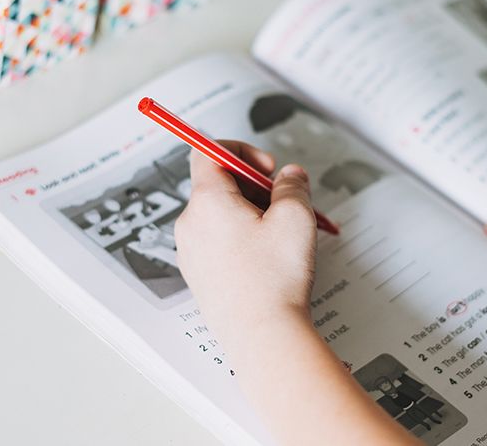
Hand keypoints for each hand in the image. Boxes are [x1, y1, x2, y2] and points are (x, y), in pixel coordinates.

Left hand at [175, 141, 316, 344]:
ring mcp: (192, 252)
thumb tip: (290, 176)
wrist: (262, 337)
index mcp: (207, 201)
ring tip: (283, 235)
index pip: (207, 151)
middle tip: (285, 203)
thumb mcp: (295, 217)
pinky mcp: (200, 275)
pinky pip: (219, 241)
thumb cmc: (274, 279)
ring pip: (221, 214)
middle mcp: (191, 224)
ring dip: (252, 213)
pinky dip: (243, 238)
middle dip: (254, 186)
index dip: (240, 149)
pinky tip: (269, 257)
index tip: (266, 168)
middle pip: (218, 184)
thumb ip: (293, 185)